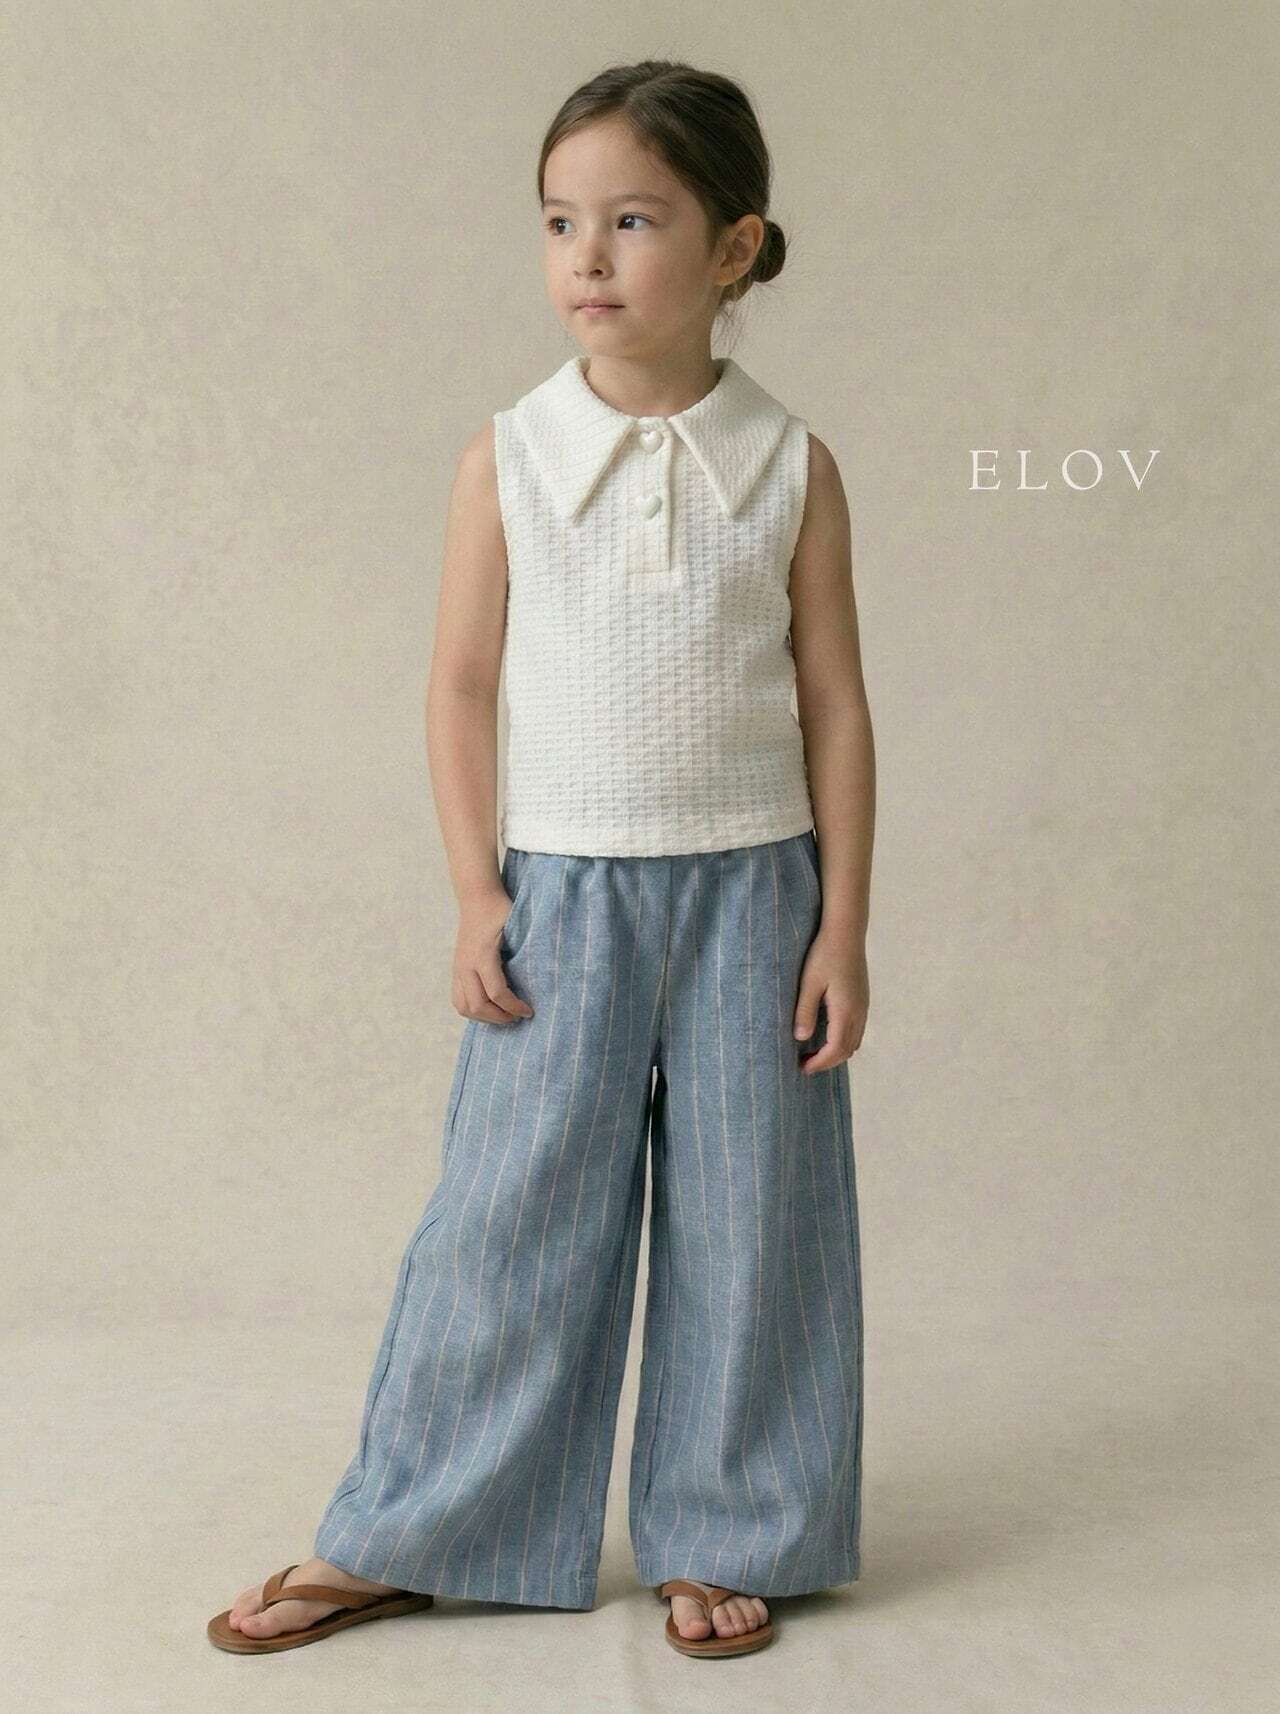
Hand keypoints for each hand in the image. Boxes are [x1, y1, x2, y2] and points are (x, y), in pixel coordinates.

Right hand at [451, 887, 534, 1024]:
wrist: (477, 898)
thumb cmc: (501, 911)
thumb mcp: (518, 928)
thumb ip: (526, 952)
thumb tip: (544, 977)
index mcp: (483, 956)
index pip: (497, 993)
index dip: (514, 1007)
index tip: (529, 1011)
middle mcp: (466, 965)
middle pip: (478, 1006)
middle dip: (499, 1017)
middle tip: (517, 1016)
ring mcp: (458, 968)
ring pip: (463, 1007)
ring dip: (484, 1017)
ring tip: (503, 1015)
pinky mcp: (456, 970)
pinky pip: (458, 999)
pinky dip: (473, 1009)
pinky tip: (490, 1007)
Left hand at [793, 928, 867, 1071]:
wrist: (846, 933)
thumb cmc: (824, 955)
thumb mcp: (809, 983)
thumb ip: (805, 1012)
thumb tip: (801, 1038)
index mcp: (845, 1011)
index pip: (835, 1050)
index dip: (819, 1063)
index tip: (802, 1068)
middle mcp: (859, 1012)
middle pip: (847, 1050)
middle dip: (827, 1062)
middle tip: (804, 1064)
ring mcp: (863, 1006)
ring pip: (854, 1041)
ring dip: (836, 1053)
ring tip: (813, 1053)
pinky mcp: (862, 1000)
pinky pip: (856, 1030)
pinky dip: (843, 1041)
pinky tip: (826, 1035)